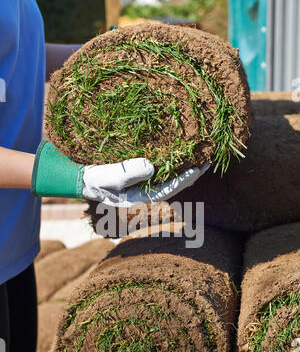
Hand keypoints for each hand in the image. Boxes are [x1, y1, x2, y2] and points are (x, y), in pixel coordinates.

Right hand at [31, 141, 209, 202]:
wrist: (77, 178)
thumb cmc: (91, 180)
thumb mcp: (107, 177)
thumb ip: (127, 173)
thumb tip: (153, 166)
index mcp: (139, 198)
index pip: (168, 190)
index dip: (184, 179)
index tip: (199, 168)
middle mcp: (143, 192)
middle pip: (172, 184)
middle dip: (190, 173)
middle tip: (207, 160)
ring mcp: (140, 183)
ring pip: (167, 176)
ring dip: (182, 166)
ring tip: (197, 156)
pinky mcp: (136, 174)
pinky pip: (158, 169)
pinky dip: (170, 161)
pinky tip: (177, 153)